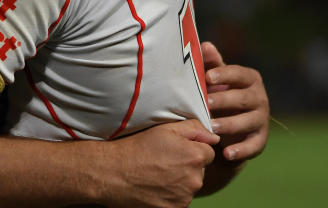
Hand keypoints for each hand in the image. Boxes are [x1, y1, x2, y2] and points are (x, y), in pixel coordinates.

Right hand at [102, 119, 217, 207]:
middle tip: (163, 160)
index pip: (208, 152)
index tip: (174, 149)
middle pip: (200, 170)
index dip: (191, 148)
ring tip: (157, 173)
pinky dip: (171, 194)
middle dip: (187, 165)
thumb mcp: (165, 129)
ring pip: (189, 186)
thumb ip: (194, 129)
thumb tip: (214, 137)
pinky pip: (179, 200)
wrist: (114, 173)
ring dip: (179, 181)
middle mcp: (195, 179)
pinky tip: (155, 186)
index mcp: (195, 156)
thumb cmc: (138, 148)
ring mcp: (185, 197)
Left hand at [202, 41, 268, 162]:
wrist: (227, 125)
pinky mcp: (260, 140)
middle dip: (225, 100)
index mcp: (249, 79)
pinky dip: (241, 151)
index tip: (208, 77)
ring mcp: (261, 119)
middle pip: (244, 98)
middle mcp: (260, 98)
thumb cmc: (219, 93)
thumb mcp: (215, 78)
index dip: (224, 75)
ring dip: (229, 125)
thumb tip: (205, 45)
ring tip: (211, 127)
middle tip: (206, 104)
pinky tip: (227, 153)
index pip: (239, 74)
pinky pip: (253, 146)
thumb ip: (211, 63)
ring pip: (248, 122)